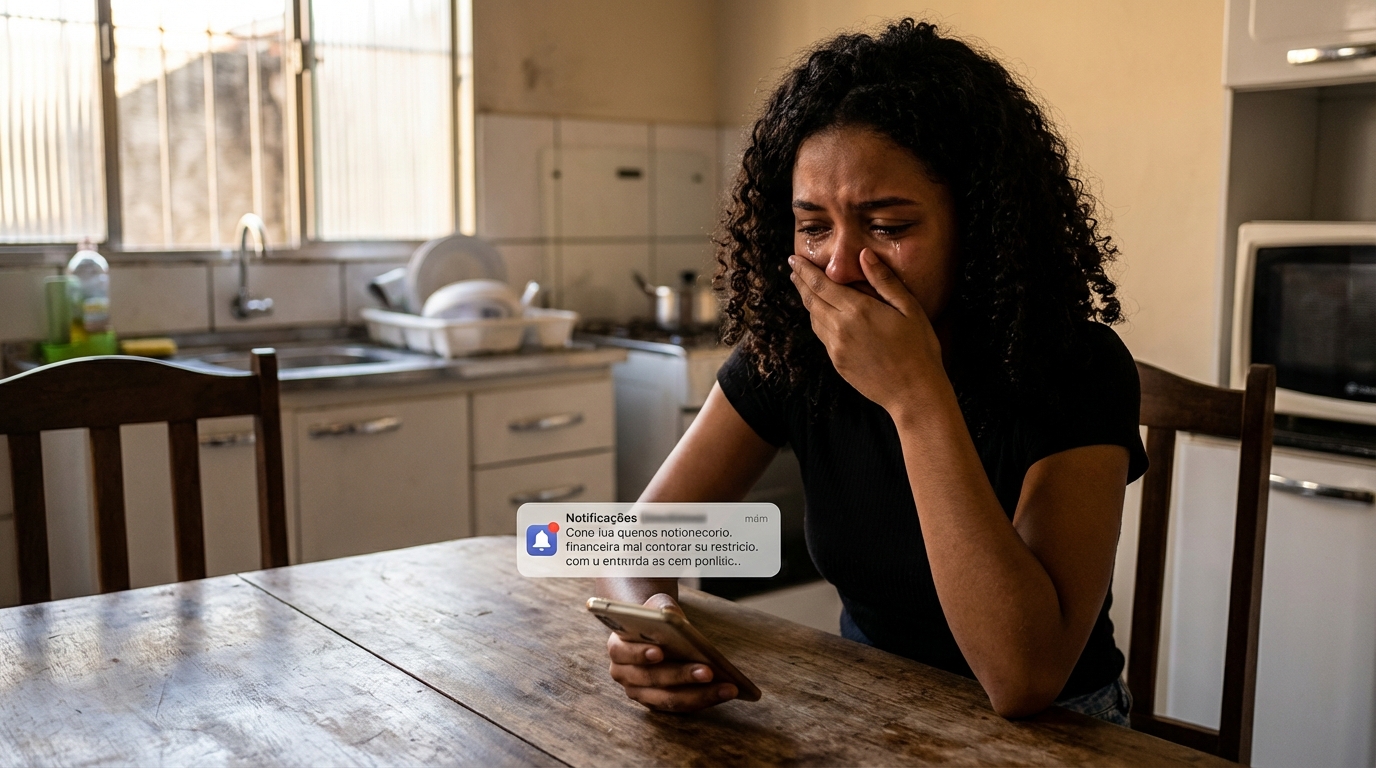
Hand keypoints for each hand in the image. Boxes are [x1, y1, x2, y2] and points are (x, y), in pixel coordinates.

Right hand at [605, 593, 737, 711]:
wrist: (653, 632)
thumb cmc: (655, 618)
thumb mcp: (657, 606)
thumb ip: (660, 608)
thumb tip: (669, 615)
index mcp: (618, 648)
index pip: (624, 653)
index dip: (640, 654)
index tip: (660, 652)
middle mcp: (624, 675)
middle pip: (652, 679)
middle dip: (681, 676)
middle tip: (708, 671)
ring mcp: (640, 693)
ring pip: (669, 699)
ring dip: (700, 695)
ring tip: (727, 687)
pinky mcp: (659, 704)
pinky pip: (682, 707)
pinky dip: (705, 700)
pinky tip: (726, 691)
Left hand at [789, 249, 947, 413]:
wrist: (914, 393)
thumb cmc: (919, 348)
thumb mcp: (909, 308)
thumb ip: (884, 280)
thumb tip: (864, 254)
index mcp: (857, 310)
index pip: (821, 284)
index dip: (805, 270)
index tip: (794, 259)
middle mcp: (840, 328)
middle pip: (811, 300)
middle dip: (800, 282)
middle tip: (793, 269)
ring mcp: (836, 348)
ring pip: (814, 318)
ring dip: (807, 301)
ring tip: (804, 288)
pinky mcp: (837, 363)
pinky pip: (822, 336)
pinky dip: (817, 320)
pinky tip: (821, 315)